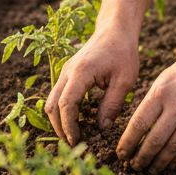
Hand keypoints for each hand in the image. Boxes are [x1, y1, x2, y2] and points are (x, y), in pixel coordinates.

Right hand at [45, 28, 140, 144]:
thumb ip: (112, 105)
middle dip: (59, 127)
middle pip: (52, 105)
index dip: (69, 126)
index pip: (66, 104)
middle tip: (73, 144)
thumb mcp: (124, 81)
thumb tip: (102, 129)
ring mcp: (65, 72)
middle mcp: (67, 72)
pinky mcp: (67, 73)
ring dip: (59, 119)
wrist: (115, 30)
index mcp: (80, 73)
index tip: (77, 140)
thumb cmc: (122, 52)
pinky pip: (58, 95)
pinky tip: (78, 120)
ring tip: (74, 135)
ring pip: (51, 100)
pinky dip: (62, 110)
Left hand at [117, 42, 175, 172]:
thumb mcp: (165, 78)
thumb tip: (139, 126)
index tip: (121, 153)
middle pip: (154, 140)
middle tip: (133, 167)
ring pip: (173, 147)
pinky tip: (170, 165)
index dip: (128, 142)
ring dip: (159, 162)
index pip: (139, 123)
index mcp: (161, 92)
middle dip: (141, 157)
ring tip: (150, 170)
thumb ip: (153, 100)